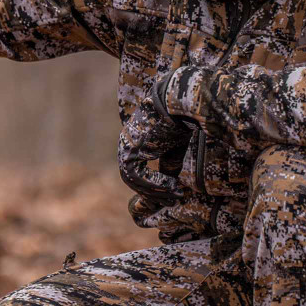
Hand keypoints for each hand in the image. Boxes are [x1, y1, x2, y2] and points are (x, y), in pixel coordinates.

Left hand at [117, 88, 192, 203]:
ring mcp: (125, 145)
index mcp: (134, 143)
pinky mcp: (129, 147)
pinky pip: (136, 174)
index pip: (136, 172)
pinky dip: (153, 183)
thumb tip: (171, 187)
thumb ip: (169, 167)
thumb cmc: (180, 121)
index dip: (152, 187)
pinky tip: (171, 185)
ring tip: (174, 195)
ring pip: (133, 179)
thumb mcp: (175, 149)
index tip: (170, 196)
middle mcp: (126, 144)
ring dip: (155, 190)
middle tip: (172, 201)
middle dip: (153, 193)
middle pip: (133, 178)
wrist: (177, 104)